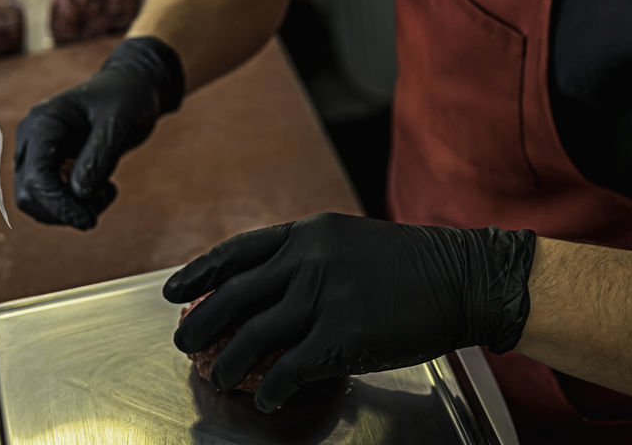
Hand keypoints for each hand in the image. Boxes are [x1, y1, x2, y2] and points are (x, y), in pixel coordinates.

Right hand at [14, 36, 183, 229]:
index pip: (36, 176)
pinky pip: (53, 201)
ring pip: (38, 203)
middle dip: (64, 209)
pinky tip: (105, 189)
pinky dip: (77, 205)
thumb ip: (99, 155)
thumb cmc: (127, 97)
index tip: (88, 220)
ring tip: (107, 190)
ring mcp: (39, 155)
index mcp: (43, 123)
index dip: (58, 204)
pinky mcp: (52, 168)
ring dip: (71, 210)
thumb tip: (79, 192)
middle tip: (104, 199)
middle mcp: (33, 140)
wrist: (132, 89)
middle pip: (29, 195)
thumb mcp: (118, 121)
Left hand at [164, 212, 534, 411]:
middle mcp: (308, 259)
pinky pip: (290, 369)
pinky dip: (271, 388)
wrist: (456, 277)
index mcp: (308, 233)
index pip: (238, 251)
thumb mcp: (347, 242)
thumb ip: (306, 258)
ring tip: (217, 377)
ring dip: (227, 361)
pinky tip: (267, 399)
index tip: (174, 291)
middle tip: (184, 344)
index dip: (200, 272)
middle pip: (234, 295)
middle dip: (201, 322)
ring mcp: (324, 296)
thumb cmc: (406, 263)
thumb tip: (264, 290)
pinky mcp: (342, 336)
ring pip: (253, 335)